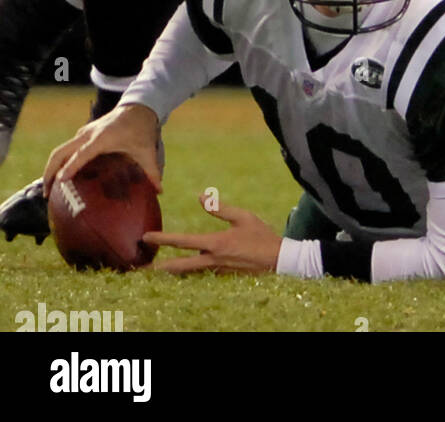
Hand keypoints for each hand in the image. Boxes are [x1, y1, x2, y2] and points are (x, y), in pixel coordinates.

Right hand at [44, 104, 162, 195]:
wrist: (138, 106)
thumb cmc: (141, 128)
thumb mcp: (147, 150)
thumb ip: (152, 171)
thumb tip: (159, 191)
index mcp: (103, 138)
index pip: (82, 153)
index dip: (71, 166)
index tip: (61, 181)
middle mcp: (89, 134)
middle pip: (61, 152)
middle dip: (50, 172)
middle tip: (46, 194)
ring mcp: (84, 132)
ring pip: (60, 150)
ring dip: (51, 168)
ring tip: (49, 191)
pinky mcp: (83, 133)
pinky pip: (66, 148)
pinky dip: (60, 162)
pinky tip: (62, 178)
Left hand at [145, 196, 281, 273]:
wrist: (277, 261)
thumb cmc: (261, 235)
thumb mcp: (242, 217)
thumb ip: (220, 208)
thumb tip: (201, 197)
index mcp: (215, 244)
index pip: (182, 241)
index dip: (162, 239)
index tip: (146, 237)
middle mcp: (211, 260)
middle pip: (178, 266)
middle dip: (158, 268)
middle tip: (138, 270)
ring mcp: (216, 271)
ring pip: (187, 273)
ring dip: (170, 271)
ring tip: (154, 270)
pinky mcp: (221, 276)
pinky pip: (199, 274)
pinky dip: (186, 273)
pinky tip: (179, 272)